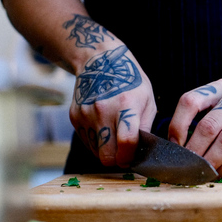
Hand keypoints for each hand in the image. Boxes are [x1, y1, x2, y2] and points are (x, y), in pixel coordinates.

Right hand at [69, 45, 156, 167]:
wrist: (99, 61)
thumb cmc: (129, 81)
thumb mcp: (147, 100)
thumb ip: (145, 128)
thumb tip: (141, 153)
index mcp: (126, 105)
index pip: (126, 142)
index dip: (129, 158)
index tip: (131, 160)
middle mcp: (103, 110)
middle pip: (107, 155)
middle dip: (116, 159)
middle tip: (123, 153)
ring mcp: (86, 114)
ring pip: (95, 152)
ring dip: (106, 150)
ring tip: (114, 135)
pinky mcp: (75, 117)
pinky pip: (86, 142)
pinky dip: (96, 141)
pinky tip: (103, 127)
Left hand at [168, 79, 221, 175]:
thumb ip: (203, 117)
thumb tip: (174, 146)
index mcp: (221, 86)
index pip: (191, 101)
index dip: (178, 125)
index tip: (174, 145)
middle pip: (209, 125)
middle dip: (194, 150)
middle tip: (186, 165)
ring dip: (210, 160)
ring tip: (201, 172)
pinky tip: (218, 172)